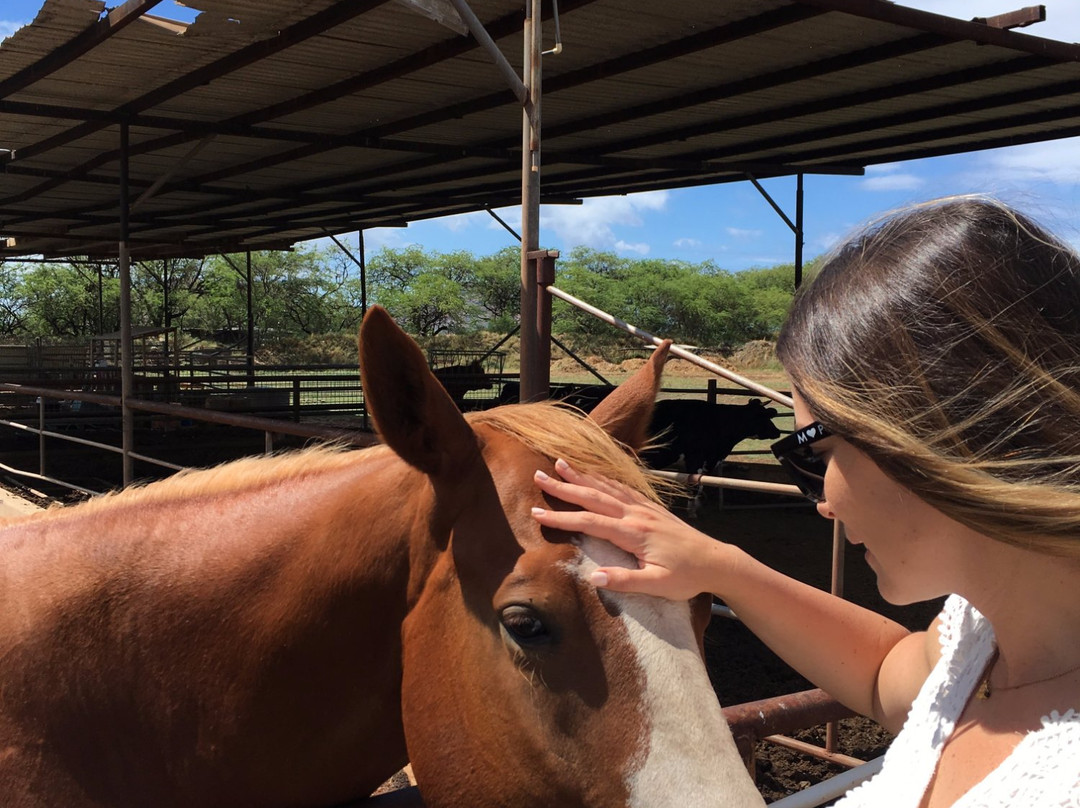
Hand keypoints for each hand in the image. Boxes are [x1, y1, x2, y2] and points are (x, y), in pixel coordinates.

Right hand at [531, 458, 726, 600]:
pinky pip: (622, 488)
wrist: (716, 561)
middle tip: (539, 476)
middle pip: (594, 496)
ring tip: (561, 464)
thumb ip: (625, 581)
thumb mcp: (657, 586)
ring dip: (582, 476)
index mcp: (633, 534)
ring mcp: (644, 509)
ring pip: (607, 487)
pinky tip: (595, 475)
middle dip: (565, 486)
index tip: (536, 512)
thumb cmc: (687, 577)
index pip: (589, 522)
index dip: (561, 518)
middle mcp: (636, 515)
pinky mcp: (651, 508)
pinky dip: (604, 479)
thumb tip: (592, 577)